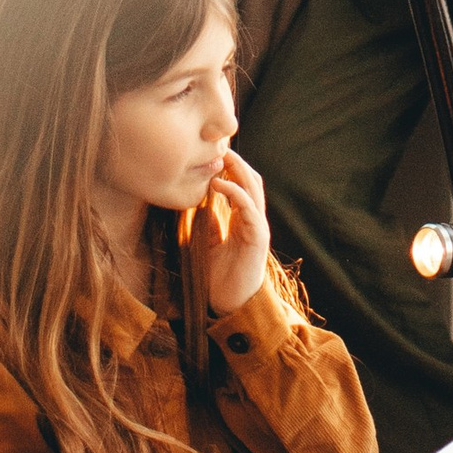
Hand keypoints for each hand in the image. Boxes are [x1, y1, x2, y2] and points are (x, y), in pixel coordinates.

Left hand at [195, 148, 271, 313]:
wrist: (230, 306)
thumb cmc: (219, 278)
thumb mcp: (207, 244)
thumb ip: (206, 223)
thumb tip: (195, 201)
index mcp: (243, 220)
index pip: (242, 184)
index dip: (231, 167)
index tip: (213, 153)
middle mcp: (253, 220)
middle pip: (250, 180)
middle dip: (236, 161)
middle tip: (217, 145)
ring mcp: (257, 227)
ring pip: (253, 188)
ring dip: (238, 169)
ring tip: (220, 156)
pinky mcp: (257, 238)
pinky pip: (248, 208)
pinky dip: (234, 192)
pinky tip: (217, 185)